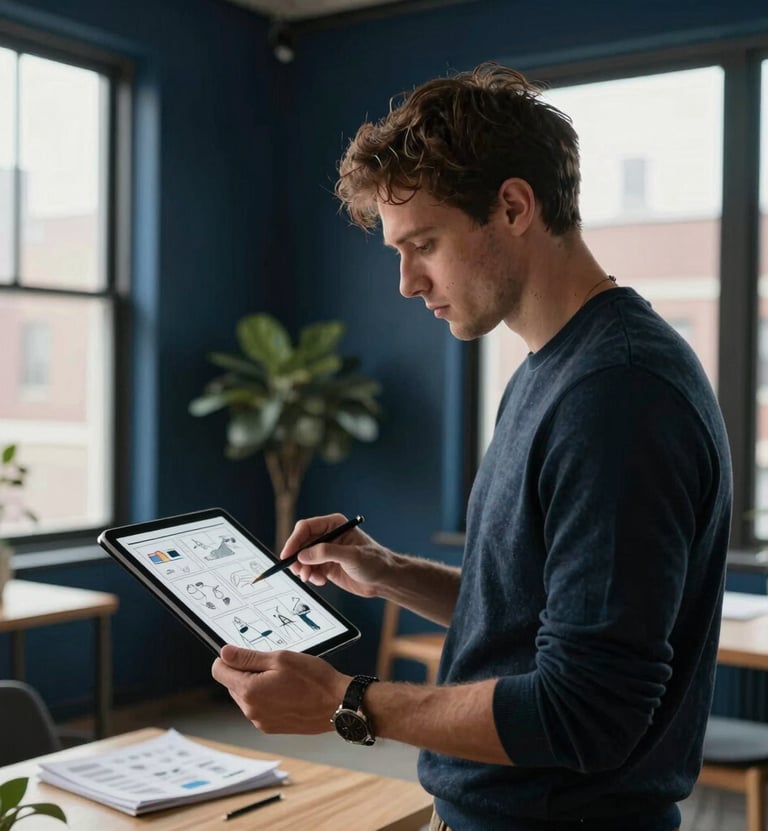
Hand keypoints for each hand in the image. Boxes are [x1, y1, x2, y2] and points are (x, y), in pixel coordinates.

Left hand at [212, 645, 349, 733]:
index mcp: (249, 691)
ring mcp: (260, 721)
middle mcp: (251, 710)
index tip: (246, 653)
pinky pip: (259, 707)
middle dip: (246, 671)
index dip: (229, 658)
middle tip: (274, 665)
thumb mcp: (281, 658)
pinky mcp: (271, 727)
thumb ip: (248, 657)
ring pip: (246, 696)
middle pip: (232, 684)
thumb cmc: (313, 679)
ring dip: (257, 684)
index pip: (219, 671)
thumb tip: (224, 653)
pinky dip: (267, 697)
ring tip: (284, 679)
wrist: (338, 704)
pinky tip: (287, 691)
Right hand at [280, 513, 393, 597]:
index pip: (306, 528)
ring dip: (303, 569)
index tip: (288, 555)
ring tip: (312, 578)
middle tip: (298, 571)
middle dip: (297, 558)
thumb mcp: (351, 556)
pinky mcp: (326, 566)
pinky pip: (310, 570)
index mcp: (334, 525)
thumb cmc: (375, 561)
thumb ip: (326, 553)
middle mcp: (328, 536)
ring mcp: (326, 552)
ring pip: (303, 558)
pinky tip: (321, 581)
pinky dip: (311, 576)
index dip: (294, 540)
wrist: (384, 579)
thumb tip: (303, 555)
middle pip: (301, 544)